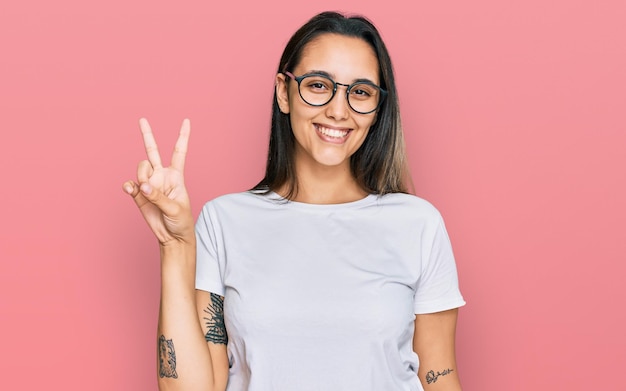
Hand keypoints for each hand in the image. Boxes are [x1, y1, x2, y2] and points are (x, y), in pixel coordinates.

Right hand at [122, 118, 193, 245]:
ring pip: (140, 169)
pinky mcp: (138, 194)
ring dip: (141, 177)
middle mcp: (162, 176)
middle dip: (147, 135)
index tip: (186, 120)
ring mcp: (149, 184)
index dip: (183, 136)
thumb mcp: (175, 208)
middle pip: (152, 151)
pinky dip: (129, 186)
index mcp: (176, 175)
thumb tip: (142, 186)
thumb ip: (158, 196)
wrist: (172, 237)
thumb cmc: (181, 221)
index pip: (179, 151)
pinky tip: (132, 191)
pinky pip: (130, 184)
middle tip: (142, 119)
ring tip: (147, 192)